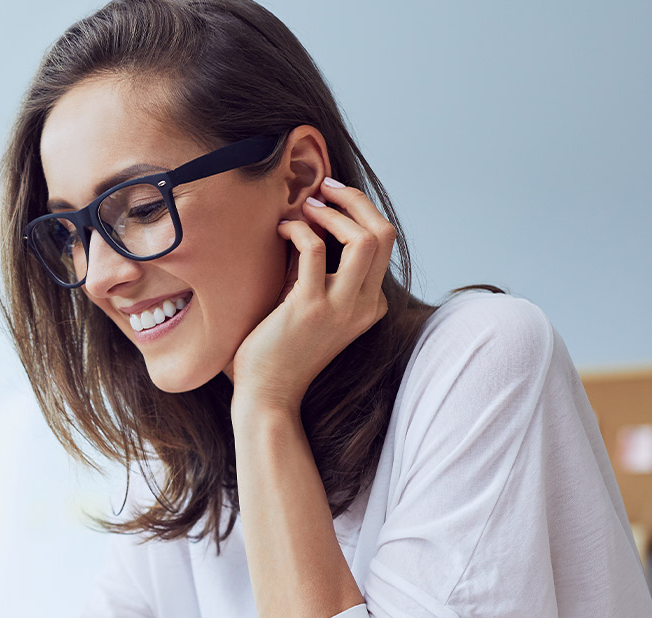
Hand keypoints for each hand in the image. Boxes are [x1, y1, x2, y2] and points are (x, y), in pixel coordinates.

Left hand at [229, 177, 396, 417]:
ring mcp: (341, 308)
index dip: (358, 212)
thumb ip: (320, 272)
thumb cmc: (281, 349)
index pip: (383, 243)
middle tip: (324, 188)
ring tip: (307, 206)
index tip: (328, 201)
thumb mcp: (313, 306)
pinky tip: (281, 229)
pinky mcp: (310, 308)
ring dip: (334, 211)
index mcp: (370, 304)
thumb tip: (312, 221)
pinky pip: (314, 248)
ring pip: (364, 238)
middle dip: (356, 200)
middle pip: (385, 233)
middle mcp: (364, 305)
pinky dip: (298, 228)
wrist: (267, 394)